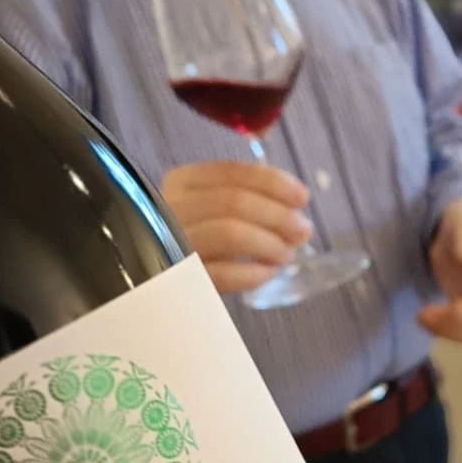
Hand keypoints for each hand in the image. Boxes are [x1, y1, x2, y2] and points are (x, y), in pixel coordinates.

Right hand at [163, 160, 312, 293]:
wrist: (158, 289)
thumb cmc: (195, 241)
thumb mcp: (213, 211)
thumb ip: (249, 199)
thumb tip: (297, 204)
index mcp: (181, 181)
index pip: (233, 172)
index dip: (274, 183)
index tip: (302, 197)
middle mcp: (169, 207)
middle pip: (235, 201)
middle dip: (278, 215)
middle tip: (303, 230)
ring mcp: (170, 243)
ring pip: (230, 233)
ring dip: (269, 243)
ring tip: (286, 254)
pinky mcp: (177, 280)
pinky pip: (223, 274)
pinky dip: (253, 273)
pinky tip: (267, 273)